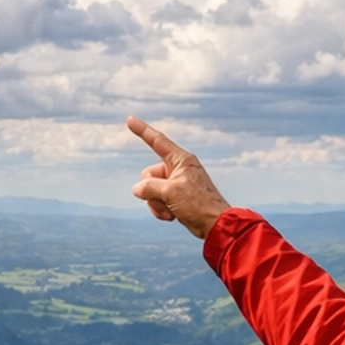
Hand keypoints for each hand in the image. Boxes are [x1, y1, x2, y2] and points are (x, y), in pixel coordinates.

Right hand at [127, 118, 229, 238]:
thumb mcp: (169, 193)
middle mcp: (178, 168)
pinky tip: (172, 217)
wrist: (215, 225)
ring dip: (156, 204)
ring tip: (171, 212)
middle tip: (167, 200)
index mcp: (181, 160)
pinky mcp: (177, 197)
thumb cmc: (198, 204)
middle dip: (151, 191)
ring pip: (151, 190)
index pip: (157, 141)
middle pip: (149, 174)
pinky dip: (161, 209)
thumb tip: (138, 189)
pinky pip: (157, 200)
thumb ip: (149, 187)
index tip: (130, 119)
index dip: (142, 130)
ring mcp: (177, 183)